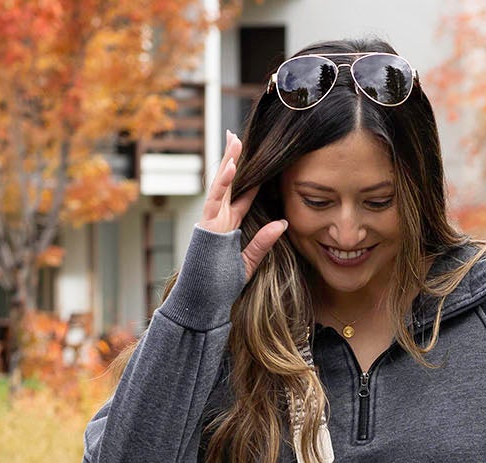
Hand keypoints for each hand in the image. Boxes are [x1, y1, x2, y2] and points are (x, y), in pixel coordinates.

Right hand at [197, 131, 286, 280]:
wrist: (201, 303)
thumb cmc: (220, 288)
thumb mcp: (248, 263)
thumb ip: (264, 242)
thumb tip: (284, 223)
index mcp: (229, 226)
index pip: (243, 196)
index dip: (250, 177)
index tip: (256, 158)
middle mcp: (218, 219)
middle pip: (229, 183)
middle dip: (232, 159)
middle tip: (236, 135)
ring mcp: (210, 221)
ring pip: (220, 185)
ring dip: (228, 162)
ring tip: (234, 140)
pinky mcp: (205, 226)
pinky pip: (215, 200)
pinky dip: (223, 182)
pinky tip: (231, 165)